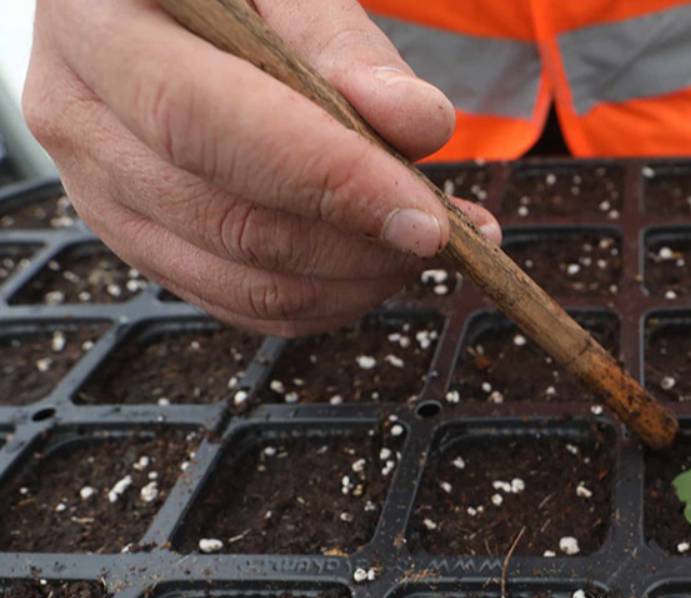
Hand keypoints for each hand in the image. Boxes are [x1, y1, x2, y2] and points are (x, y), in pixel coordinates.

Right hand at [23, 0, 498, 335]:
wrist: (165, 1)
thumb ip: (344, 43)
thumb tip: (415, 124)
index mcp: (95, 22)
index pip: (205, 123)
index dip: (324, 179)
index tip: (422, 216)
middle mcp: (75, 116)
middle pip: (226, 219)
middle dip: (354, 242)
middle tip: (443, 231)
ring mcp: (98, 192)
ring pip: (236, 280)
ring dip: (351, 281)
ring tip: (425, 243)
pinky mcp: (138, 241)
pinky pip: (237, 302)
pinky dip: (324, 299)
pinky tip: (379, 263)